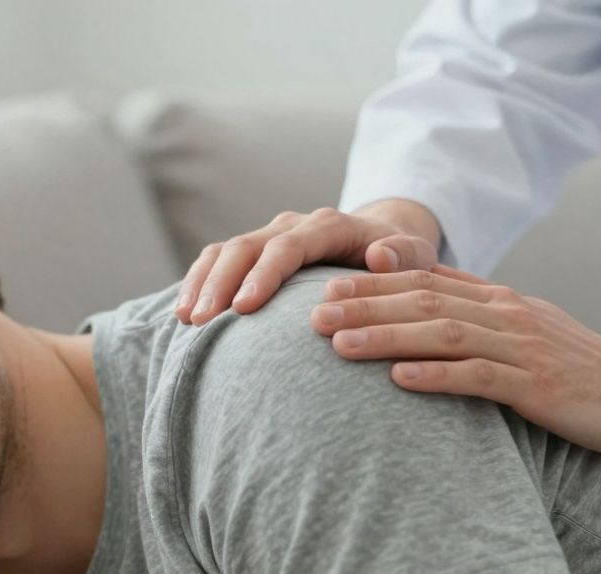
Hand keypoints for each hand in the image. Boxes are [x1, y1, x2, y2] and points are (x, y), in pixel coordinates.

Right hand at [174, 202, 440, 325]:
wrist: (383, 244)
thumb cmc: (400, 260)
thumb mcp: (416, 257)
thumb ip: (403, 255)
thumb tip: (380, 256)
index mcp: (328, 226)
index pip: (287, 247)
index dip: (263, 275)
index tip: (243, 308)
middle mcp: (292, 226)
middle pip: (246, 247)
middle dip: (220, 284)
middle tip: (201, 321)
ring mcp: (269, 237)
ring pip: (224, 252)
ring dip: (202, 284)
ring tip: (187, 321)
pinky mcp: (254, 253)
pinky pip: (217, 261)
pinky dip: (198, 283)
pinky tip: (184, 313)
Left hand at [309, 266, 600, 454]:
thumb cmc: (571, 366)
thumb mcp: (518, 330)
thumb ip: (470, 315)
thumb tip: (412, 306)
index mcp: (497, 300)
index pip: (423, 281)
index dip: (371, 283)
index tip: (322, 288)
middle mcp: (505, 314)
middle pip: (423, 301)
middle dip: (363, 306)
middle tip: (311, 315)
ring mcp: (522, 348)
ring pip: (443, 334)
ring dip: (387, 338)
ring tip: (339, 346)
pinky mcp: (537, 386)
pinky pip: (480, 378)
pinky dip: (437, 377)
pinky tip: (399, 381)